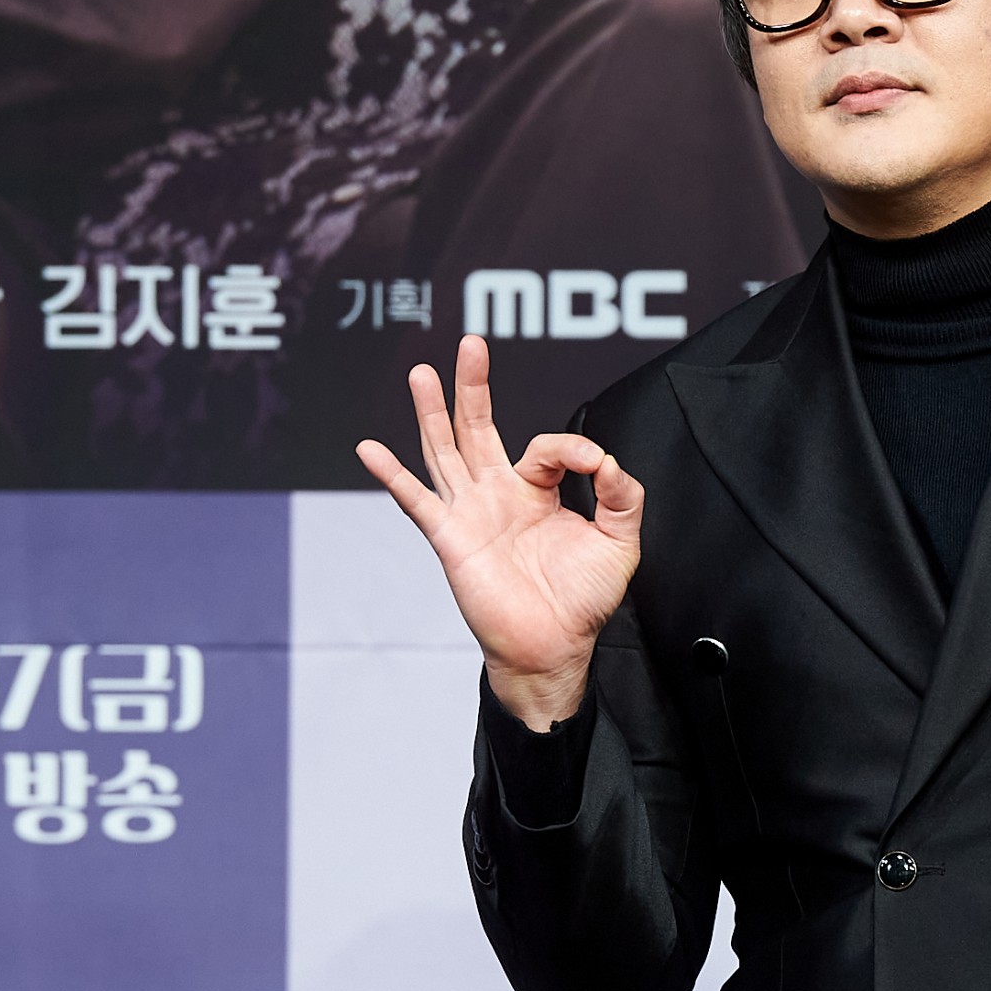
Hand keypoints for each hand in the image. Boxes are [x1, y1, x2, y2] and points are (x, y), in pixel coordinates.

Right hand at [356, 334, 642, 728]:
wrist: (556, 647)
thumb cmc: (582, 600)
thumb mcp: (618, 540)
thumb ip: (621, 495)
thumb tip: (607, 458)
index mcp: (535, 491)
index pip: (547, 446)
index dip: (573, 448)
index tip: (595, 464)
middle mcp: (497, 495)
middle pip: (478, 428)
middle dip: (473, 386)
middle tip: (471, 343)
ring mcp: (470, 513)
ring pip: (445, 451)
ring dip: (432, 412)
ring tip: (422, 373)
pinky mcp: (451, 538)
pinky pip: (417, 502)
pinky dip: (392, 475)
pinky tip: (370, 449)